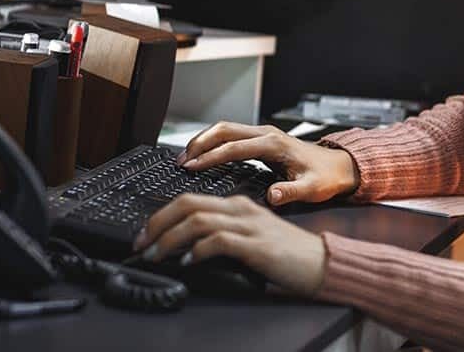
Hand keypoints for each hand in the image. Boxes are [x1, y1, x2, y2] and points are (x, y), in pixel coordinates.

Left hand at [134, 194, 326, 296]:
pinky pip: (218, 241)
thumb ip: (223, 235)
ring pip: (197, 220)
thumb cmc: (287, 255)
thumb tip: (187, 248)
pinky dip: (197, 250)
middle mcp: (241, 209)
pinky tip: (189, 262)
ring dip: (169, 238)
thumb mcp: (250, 238)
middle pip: (187, 203)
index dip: (161, 215)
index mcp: (238, 204)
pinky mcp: (255, 244)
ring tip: (157, 254)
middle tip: (141, 243)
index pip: (190, 200)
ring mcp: (249, 225)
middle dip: (157, 223)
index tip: (147, 235)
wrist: (321, 262)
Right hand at [177, 121, 358, 205]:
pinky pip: (231, 134)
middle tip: (180, 161)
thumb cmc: (326, 177)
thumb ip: (291, 191)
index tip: (191, 167)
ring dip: (203, 140)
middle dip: (199, 143)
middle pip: (224, 130)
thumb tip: (273, 196)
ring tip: (185, 157)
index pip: (234, 147)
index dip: (210, 157)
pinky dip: (213, 142)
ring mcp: (264, 134)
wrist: (339, 166)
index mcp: (274, 145)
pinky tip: (203, 155)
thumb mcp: (312, 188)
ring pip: (225, 129)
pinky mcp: (262, 138)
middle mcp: (267, 134)